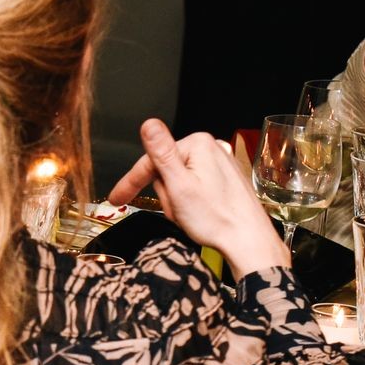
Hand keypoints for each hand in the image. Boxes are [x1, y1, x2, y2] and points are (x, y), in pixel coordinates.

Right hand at [107, 118, 290, 277]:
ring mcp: (220, 163)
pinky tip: (198, 214)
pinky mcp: (226, 178)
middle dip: (165, 195)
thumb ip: (161, 153)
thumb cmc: (215, 218)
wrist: (248, 240)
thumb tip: (148, 124)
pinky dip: (190, 202)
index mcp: (198, 144)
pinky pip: (195, 186)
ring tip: (188, 215)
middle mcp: (212, 148)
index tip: (116, 199)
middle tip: (175, 211)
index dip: (131, 182)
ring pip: (179, 180)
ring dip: (177, 201)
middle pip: (166, 170)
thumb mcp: (178, 186)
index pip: (151, 160)